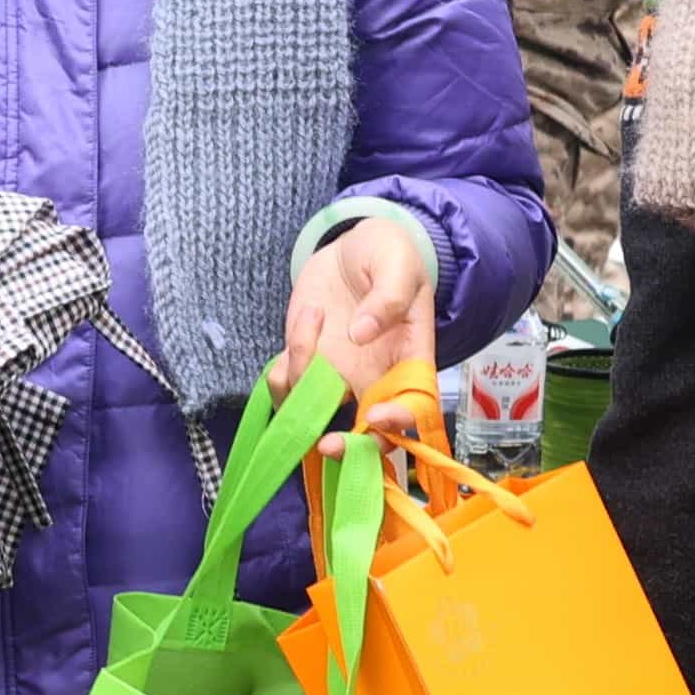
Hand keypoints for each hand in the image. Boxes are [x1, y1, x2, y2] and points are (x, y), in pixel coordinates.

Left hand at [270, 213, 438, 440]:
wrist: (355, 246)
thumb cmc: (389, 255)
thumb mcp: (398, 265)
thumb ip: (388, 297)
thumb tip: (363, 333)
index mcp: (409, 361)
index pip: (411, 408)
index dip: (396, 424)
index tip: (375, 418)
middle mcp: (374, 379)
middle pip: (364, 434)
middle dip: (345, 447)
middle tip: (325, 443)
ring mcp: (337, 375)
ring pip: (313, 412)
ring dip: (302, 382)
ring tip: (315, 314)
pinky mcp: (306, 363)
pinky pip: (286, 386)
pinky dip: (284, 367)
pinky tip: (306, 320)